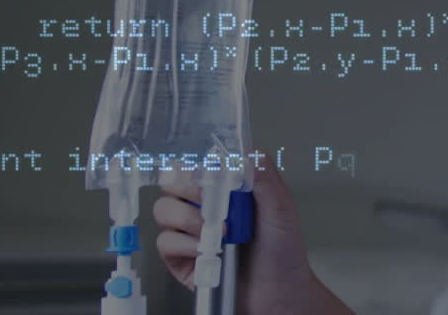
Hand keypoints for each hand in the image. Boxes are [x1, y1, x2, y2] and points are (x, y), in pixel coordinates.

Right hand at [153, 159, 315, 314]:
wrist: (278, 293)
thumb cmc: (283, 250)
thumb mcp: (281, 209)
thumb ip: (265, 179)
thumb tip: (248, 153)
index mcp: (225, 188)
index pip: (197, 163)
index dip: (196, 162)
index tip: (208, 170)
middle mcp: (203, 206)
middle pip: (171, 181)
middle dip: (187, 187)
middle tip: (210, 200)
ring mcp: (190, 232)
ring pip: (163, 209)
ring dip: (187, 218)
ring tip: (218, 232)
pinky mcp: (181, 258)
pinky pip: (165, 243)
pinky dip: (185, 244)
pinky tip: (206, 250)